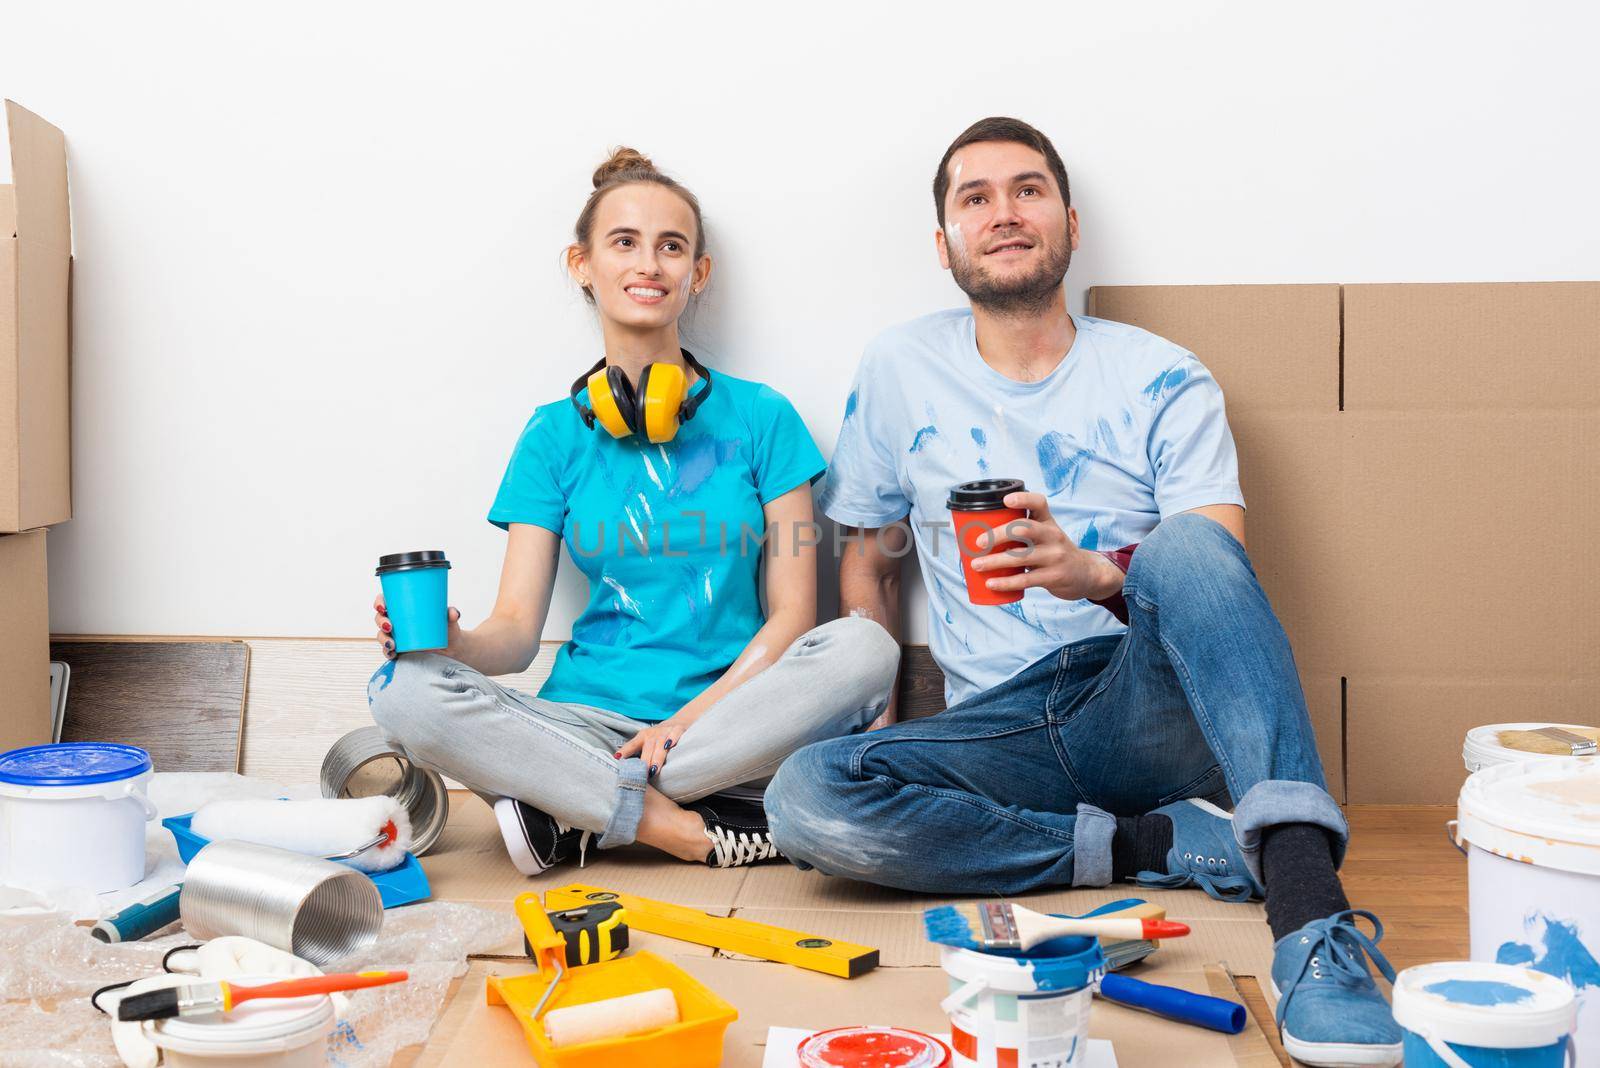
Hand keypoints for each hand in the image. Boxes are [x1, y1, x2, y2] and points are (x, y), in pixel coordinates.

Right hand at [374, 595, 461, 658]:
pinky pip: (388, 651)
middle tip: (389, 626)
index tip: (382, 606)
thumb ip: (452, 614)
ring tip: (393, 644)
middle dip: (381, 622)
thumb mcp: (449, 621)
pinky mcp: (400, 650)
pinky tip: (392, 654)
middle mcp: (397, 621)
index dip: (379, 602)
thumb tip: (454, 613)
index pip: (386, 601)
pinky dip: (387, 653)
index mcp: (404, 609)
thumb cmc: (447, 628)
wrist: (452, 648)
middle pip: (380, 618)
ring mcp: (397, 636)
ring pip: (382, 636)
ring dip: (383, 639)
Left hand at [616, 718, 691, 779]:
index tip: (618, 758)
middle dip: (645, 761)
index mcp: (643, 736)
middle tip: (642, 775)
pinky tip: (670, 746)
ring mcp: (666, 731)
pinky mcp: (678, 729)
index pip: (633, 744)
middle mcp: (653, 733)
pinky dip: (672, 738)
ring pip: (660, 744)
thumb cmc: (658, 738)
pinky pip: (675, 733)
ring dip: (657, 757)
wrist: (678, 721)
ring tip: (653, 770)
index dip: (625, 750)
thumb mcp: (647, 743)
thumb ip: (638, 754)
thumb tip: (626, 771)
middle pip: (648, 747)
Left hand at [970, 492, 1124, 602]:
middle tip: (979, 543)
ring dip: (995, 561)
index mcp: (1048, 522)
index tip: (1005, 500)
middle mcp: (1053, 535)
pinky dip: (1006, 582)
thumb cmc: (1054, 552)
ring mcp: (1055, 556)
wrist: (1086, 574)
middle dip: (998, 534)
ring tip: (976, 565)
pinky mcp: (1054, 576)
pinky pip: (1026, 579)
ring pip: (1021, 556)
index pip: (1038, 502)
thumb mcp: (1046, 535)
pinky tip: (991, 583)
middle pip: (1024, 528)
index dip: (1022, 499)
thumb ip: (1022, 532)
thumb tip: (978, 536)